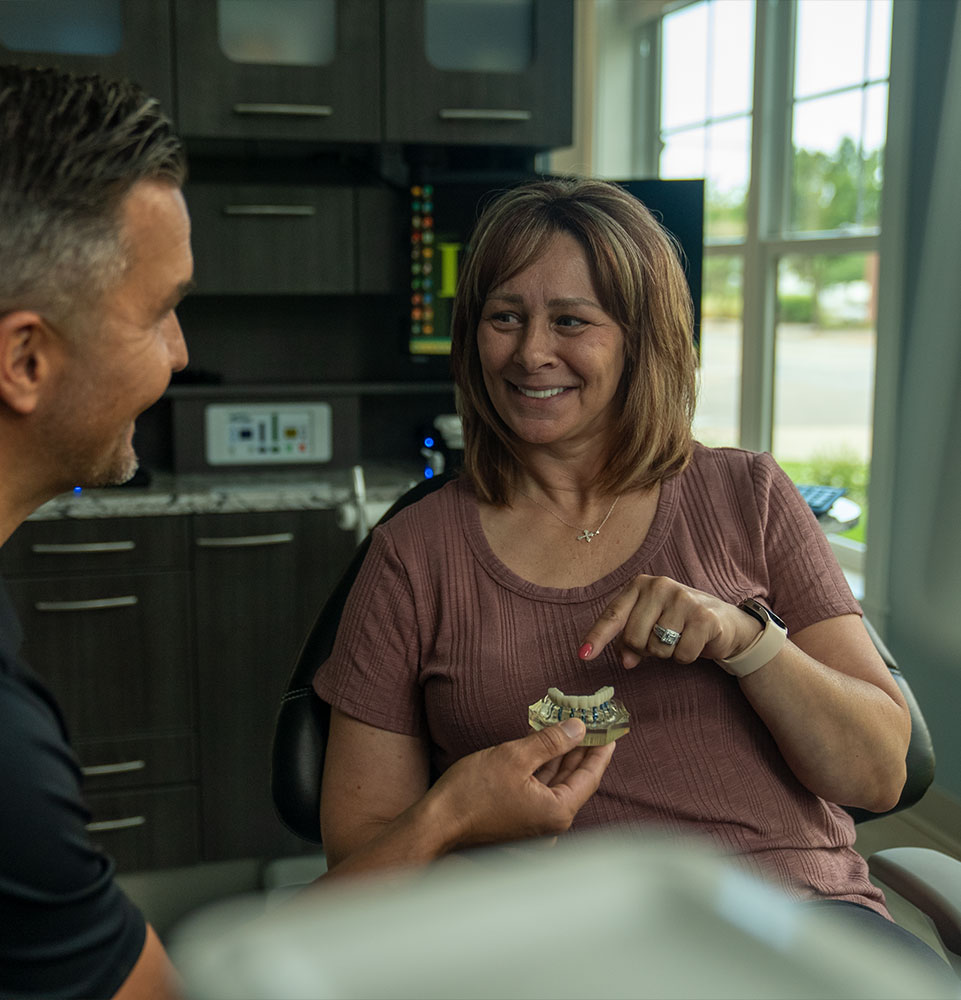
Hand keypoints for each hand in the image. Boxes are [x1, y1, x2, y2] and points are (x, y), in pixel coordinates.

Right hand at [428, 719, 614, 849]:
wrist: (437, 822)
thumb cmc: (472, 792)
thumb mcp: (515, 756)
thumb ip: (551, 741)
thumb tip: (579, 727)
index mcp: (558, 811)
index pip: (590, 775)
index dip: (601, 749)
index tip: (611, 728)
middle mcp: (552, 821)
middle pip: (576, 778)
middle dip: (583, 748)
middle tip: (594, 722)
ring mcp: (536, 820)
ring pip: (558, 781)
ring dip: (564, 754)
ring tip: (573, 726)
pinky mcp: (521, 815)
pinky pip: (542, 786)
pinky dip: (546, 764)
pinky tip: (548, 743)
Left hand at [579, 574, 760, 668]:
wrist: (724, 620)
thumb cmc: (678, 622)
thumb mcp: (649, 625)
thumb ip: (629, 641)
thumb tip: (626, 661)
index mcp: (639, 585)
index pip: (613, 615)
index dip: (597, 637)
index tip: (583, 656)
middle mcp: (659, 586)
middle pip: (634, 638)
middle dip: (645, 650)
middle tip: (662, 641)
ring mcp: (683, 599)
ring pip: (657, 648)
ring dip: (667, 654)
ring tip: (679, 638)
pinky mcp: (703, 617)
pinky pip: (681, 654)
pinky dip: (686, 657)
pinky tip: (695, 642)